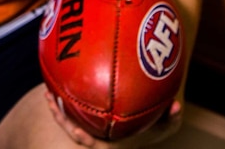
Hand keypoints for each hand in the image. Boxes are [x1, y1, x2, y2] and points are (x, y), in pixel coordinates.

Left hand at [45, 90, 184, 147]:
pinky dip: (64, 98)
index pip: (91, 142)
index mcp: (110, 142)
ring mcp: (91, 128)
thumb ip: (172, 117)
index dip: (80, 135)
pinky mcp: (88, 117)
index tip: (75, 127)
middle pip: (72, 131)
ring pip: (68, 121)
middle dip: (60, 117)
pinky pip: (72, 108)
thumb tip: (177, 106)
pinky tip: (59, 80)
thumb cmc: (153, 127)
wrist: (144, 129)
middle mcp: (97, 137)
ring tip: (47, 89)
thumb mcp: (166, 125)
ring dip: (56, 107)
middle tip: (50, 97)